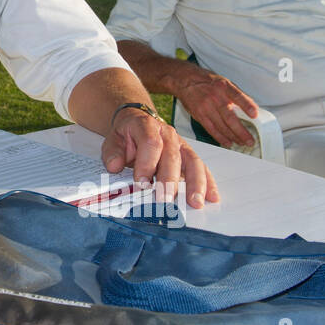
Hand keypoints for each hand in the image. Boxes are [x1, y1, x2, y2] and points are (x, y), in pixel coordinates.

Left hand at [101, 108, 218, 208]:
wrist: (137, 122)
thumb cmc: (126, 135)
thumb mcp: (113, 139)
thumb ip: (112, 152)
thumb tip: (114, 166)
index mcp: (147, 126)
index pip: (150, 143)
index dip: (146, 164)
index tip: (141, 183)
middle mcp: (168, 134)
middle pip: (172, 156)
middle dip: (169, 180)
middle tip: (165, 200)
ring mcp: (181, 145)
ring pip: (192, 162)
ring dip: (195, 184)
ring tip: (195, 202)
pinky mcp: (189, 156)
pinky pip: (201, 168)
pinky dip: (208, 183)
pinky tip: (211, 197)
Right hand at [173, 68, 259, 148]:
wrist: (185, 81)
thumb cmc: (207, 82)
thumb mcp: (224, 82)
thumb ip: (238, 94)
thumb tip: (252, 107)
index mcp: (224, 86)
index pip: (237, 96)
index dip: (247, 105)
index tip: (255, 114)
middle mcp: (215, 97)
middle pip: (230, 117)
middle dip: (241, 132)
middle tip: (250, 140)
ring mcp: (206, 107)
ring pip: (221, 126)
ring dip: (233, 137)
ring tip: (242, 143)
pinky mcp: (199, 115)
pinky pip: (211, 129)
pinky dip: (221, 138)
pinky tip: (228, 142)